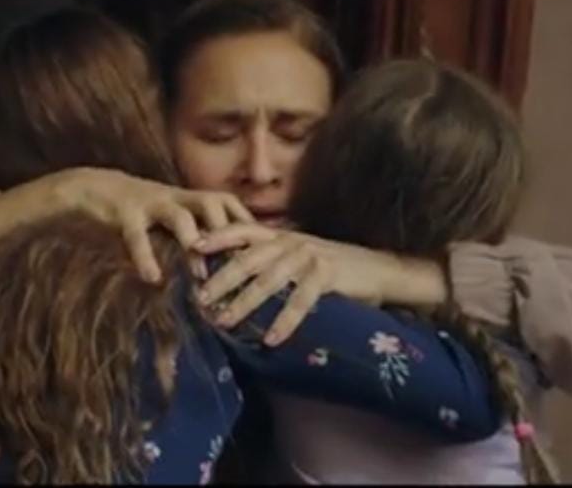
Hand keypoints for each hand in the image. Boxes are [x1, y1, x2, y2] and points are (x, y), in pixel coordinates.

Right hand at [55, 168, 254, 282]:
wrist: (89, 189)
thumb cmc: (137, 213)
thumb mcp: (169, 220)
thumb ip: (194, 237)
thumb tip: (225, 266)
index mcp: (187, 200)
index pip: (228, 204)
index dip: (249, 222)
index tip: (271, 247)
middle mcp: (174, 198)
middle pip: (212, 201)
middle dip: (228, 228)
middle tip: (242, 260)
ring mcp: (149, 203)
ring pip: (178, 215)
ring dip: (191, 240)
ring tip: (200, 272)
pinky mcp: (122, 213)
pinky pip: (135, 234)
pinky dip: (144, 257)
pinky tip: (152, 278)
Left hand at [193, 223, 445, 345]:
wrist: (380, 269)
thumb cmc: (335, 266)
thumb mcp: (299, 256)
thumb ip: (272, 260)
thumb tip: (237, 276)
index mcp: (281, 236)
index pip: (242, 230)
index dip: (217, 236)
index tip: (191, 247)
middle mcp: (291, 242)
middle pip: (248, 258)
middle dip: (221, 278)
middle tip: (199, 298)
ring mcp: (309, 256)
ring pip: (269, 280)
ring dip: (244, 303)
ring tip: (224, 322)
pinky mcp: (328, 274)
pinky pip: (301, 300)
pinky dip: (285, 320)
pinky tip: (272, 340)